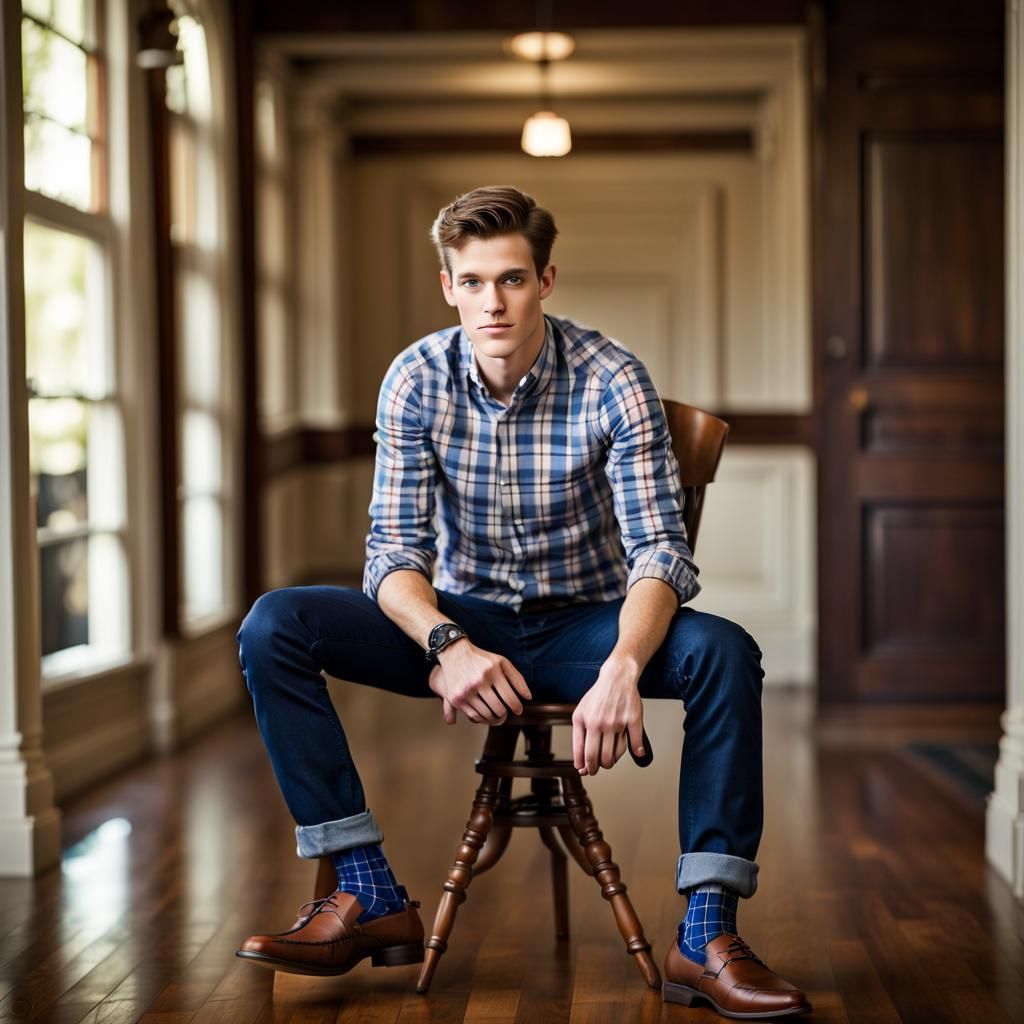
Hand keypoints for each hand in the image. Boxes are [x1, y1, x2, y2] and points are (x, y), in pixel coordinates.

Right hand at [428, 640, 531, 725]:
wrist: (455, 653)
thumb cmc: (482, 659)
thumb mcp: (502, 662)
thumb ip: (517, 678)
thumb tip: (528, 697)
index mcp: (492, 671)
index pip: (510, 698)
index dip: (517, 707)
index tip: (518, 710)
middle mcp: (479, 681)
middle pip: (498, 709)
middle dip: (505, 715)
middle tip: (506, 715)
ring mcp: (466, 691)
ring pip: (486, 715)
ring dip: (494, 719)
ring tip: (498, 717)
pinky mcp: (456, 698)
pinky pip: (474, 716)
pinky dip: (482, 719)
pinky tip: (486, 715)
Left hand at [572, 656, 644, 774]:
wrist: (617, 677)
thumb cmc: (598, 696)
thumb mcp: (580, 713)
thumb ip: (578, 737)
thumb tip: (580, 761)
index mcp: (584, 721)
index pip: (583, 752)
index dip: (584, 766)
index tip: (585, 770)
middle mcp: (599, 722)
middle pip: (598, 757)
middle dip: (596, 769)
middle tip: (597, 769)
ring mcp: (616, 721)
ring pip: (614, 754)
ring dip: (612, 762)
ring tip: (610, 760)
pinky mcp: (632, 719)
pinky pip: (635, 742)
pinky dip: (637, 751)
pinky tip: (637, 753)